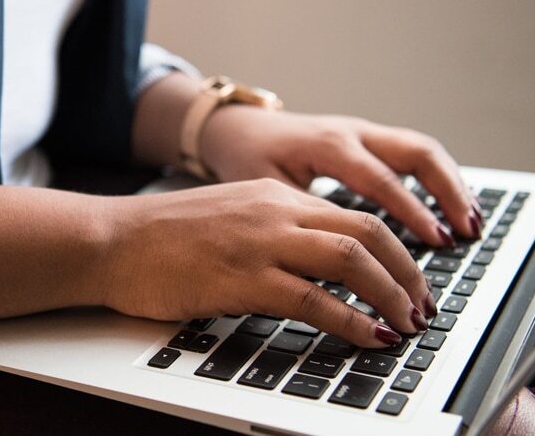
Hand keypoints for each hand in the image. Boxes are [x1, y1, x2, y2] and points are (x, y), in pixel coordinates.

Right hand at [98, 179, 436, 347]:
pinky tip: (370, 337)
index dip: (397, 251)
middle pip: (368, 232)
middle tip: (423, 306)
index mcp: (274, 196)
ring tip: (407, 324)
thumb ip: (274, 232)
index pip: (356, 216)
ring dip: (391, 295)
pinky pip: (314, 300)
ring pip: (351, 260)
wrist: (111, 241)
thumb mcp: (229, 218)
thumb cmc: (160, 237)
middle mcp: (275, 211)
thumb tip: (316, 267)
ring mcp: (260, 243)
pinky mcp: (241, 278)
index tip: (411, 281)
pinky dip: (352, 321)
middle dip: (408, 273)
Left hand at [199, 107, 481, 245]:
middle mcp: (352, 133)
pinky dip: (438, 179)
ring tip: (472, 223)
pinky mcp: (368, 139)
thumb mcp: (266, 191)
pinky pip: (412, 154)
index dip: (412, 212)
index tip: (437, 240)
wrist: (236, 128)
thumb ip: (304, 218)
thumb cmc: (246, 160)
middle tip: (468, 231)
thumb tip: (339, 259)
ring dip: (451, 185)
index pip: (382, 180)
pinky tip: (452, 208)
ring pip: (422, 150)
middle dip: (448, 192)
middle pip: (417, 153)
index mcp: (327, 146)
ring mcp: (363, 133)